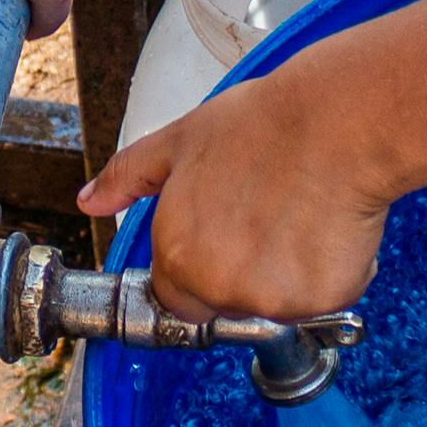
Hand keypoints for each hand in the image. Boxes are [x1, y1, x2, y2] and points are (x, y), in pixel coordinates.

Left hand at [79, 66, 394, 320]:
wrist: (337, 122)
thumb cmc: (263, 125)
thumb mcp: (179, 141)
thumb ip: (128, 176)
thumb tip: (89, 200)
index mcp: (179, 255)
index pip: (178, 299)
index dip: (200, 268)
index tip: (226, 237)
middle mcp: (221, 286)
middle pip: (228, 304)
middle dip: (245, 273)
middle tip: (268, 216)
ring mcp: (274, 298)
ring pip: (277, 303)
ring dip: (288, 273)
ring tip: (299, 212)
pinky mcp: (324, 299)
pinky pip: (324, 298)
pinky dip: (330, 272)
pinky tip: (329, 223)